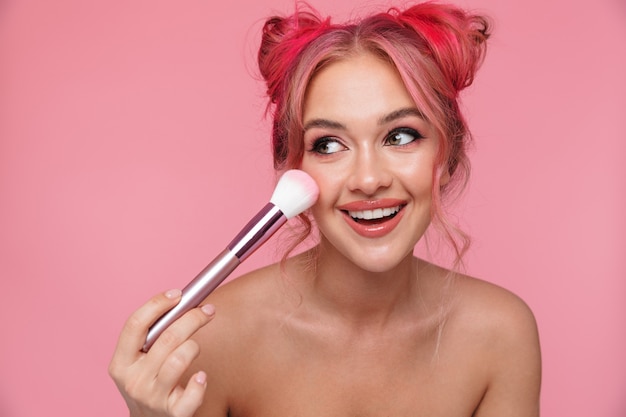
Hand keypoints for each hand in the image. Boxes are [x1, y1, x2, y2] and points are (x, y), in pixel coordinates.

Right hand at [109, 289, 214, 416]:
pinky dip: (201, 381)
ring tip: (195, 349)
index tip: (178, 294)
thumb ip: (152, 336)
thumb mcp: (139, 362)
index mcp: (120, 363)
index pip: (135, 324)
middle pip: (167, 337)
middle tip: (207, 311)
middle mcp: (133, 381)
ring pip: (181, 357)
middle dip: (192, 318)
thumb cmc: (150, 382)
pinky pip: (194, 391)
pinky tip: (201, 377)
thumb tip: (181, 299)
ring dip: (195, 346)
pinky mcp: (173, 413)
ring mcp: (152, 398)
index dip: (158, 304)